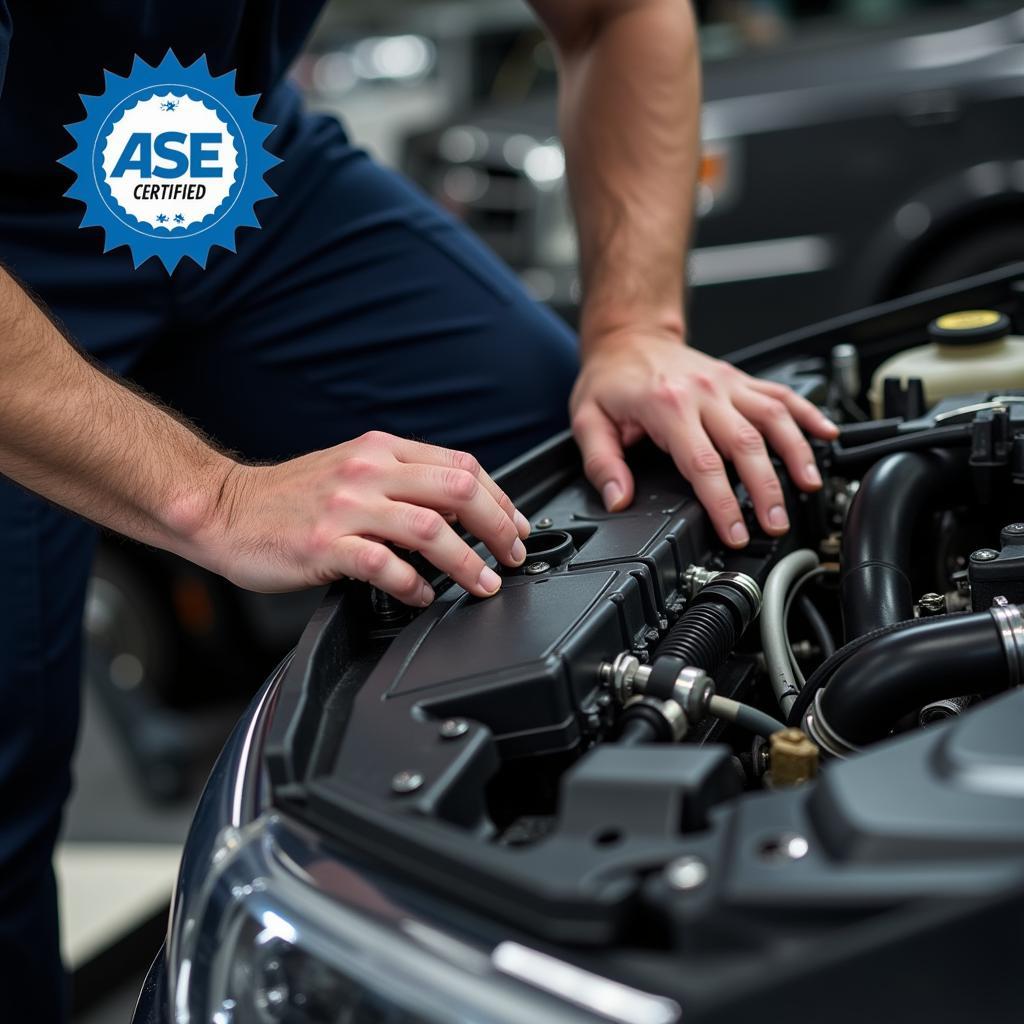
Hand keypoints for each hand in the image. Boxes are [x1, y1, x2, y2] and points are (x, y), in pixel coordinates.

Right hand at [199, 431, 530, 603]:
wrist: (223, 507)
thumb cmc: (289, 498)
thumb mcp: (352, 470)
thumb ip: (401, 482)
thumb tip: (457, 510)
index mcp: (381, 450)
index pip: (461, 465)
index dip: (500, 498)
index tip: (516, 527)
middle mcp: (368, 471)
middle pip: (457, 490)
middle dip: (498, 527)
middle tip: (511, 556)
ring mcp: (346, 507)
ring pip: (430, 528)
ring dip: (467, 562)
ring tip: (482, 583)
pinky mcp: (324, 544)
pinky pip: (384, 565)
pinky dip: (413, 584)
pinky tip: (422, 596)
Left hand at [570, 329, 838, 546]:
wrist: (627, 336)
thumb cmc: (611, 378)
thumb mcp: (589, 420)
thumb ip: (603, 463)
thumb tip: (618, 499)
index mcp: (668, 406)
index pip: (703, 464)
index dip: (723, 504)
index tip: (735, 532)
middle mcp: (704, 392)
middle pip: (747, 445)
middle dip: (767, 490)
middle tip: (776, 524)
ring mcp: (727, 383)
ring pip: (774, 417)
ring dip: (797, 453)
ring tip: (809, 487)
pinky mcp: (739, 378)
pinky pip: (781, 393)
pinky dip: (808, 412)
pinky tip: (827, 434)